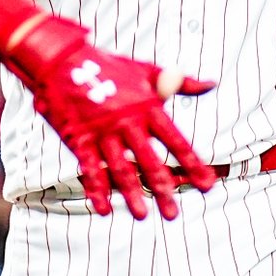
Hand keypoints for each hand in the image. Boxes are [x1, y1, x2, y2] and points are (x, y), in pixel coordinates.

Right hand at [5, 15, 215, 219]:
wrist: (64, 59)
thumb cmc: (110, 67)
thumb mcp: (146, 71)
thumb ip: (179, 82)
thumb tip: (212, 85)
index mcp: (147, 107)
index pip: (176, 140)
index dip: (193, 163)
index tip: (208, 185)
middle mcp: (127, 122)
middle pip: (149, 161)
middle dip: (162, 189)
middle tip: (173, 214)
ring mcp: (102, 131)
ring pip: (120, 168)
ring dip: (131, 193)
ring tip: (141, 215)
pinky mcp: (79, 137)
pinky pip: (89, 168)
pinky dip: (96, 189)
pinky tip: (103, 209)